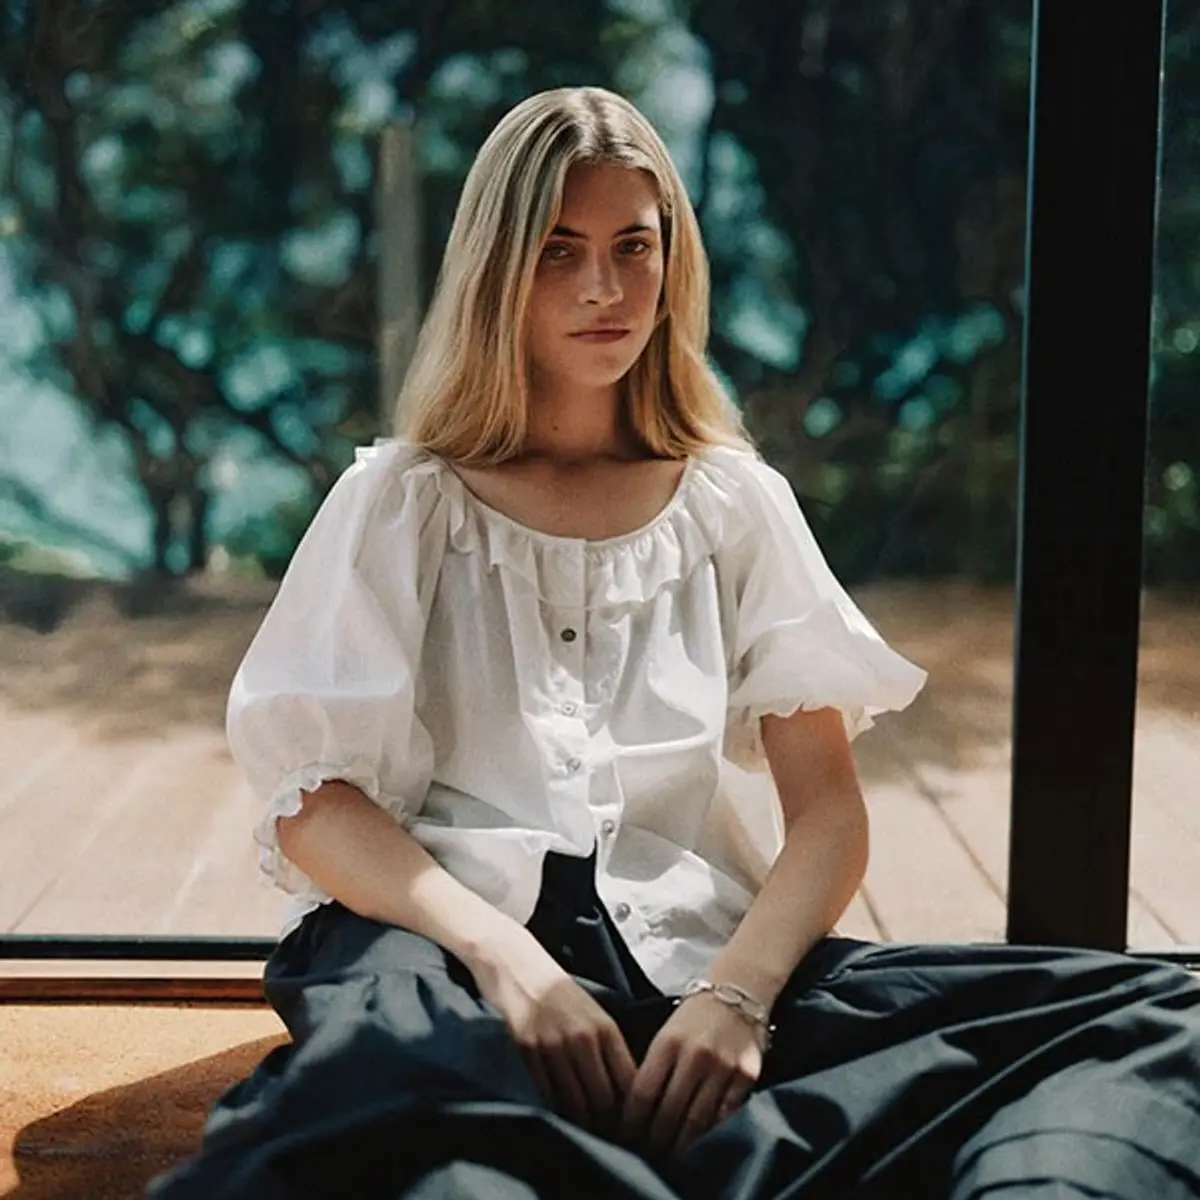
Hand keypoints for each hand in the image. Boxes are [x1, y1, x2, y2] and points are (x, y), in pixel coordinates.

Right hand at [469, 927, 637, 1132]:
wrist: (516, 965)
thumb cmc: (559, 991)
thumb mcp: (593, 1012)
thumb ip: (609, 1046)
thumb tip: (626, 1090)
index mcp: (605, 1028)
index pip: (628, 1081)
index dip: (633, 1111)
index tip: (635, 1128)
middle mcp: (582, 1038)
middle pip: (603, 1099)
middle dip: (610, 1125)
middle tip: (613, 1143)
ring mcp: (553, 1046)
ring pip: (575, 1102)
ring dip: (584, 1124)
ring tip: (589, 1138)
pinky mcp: (527, 1051)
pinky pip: (546, 1094)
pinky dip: (556, 1111)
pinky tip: (561, 1120)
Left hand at [619, 992, 762, 1157]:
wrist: (739, 991)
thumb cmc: (696, 1016)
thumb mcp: (667, 1034)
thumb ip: (653, 1068)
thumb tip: (633, 1112)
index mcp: (669, 1042)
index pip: (643, 1094)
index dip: (631, 1122)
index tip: (625, 1136)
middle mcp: (696, 1055)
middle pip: (668, 1113)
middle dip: (653, 1140)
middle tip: (645, 1154)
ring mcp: (724, 1067)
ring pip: (697, 1122)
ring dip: (680, 1145)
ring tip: (668, 1157)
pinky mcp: (746, 1076)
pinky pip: (724, 1117)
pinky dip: (708, 1135)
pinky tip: (698, 1144)